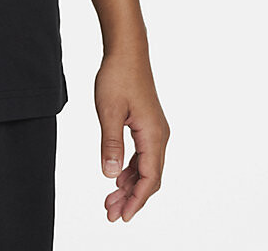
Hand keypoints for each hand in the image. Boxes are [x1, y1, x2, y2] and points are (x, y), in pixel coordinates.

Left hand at [94, 48, 168, 222]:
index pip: (149, 178)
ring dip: (130, 185)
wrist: (127, 51)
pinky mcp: (147, 125)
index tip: (122, 216)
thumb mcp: (108, 111)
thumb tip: (110, 175)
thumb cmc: (119, 76)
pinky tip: (117, 178)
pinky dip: (130, 170)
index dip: (136, 200)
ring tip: (110, 200)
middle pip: (149, 177)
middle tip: (111, 213)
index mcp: (153, 135)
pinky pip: (142, 155)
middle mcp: (159, 136)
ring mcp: (154, 130)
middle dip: (131, 198)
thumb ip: (110, 144)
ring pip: (145, 167)